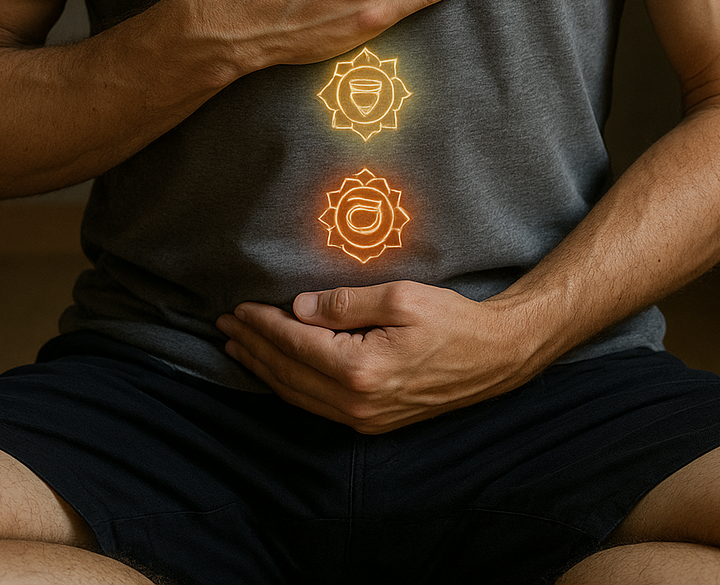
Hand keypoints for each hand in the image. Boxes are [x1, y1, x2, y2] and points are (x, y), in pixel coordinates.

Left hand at [217, 280, 535, 433]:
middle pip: (289, 374)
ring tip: (238, 349)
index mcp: (362, 368)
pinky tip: (277, 372)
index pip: (296, 345)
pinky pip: (317, 406)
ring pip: (298, 396)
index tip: (239, 307)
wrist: (495, 356)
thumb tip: (299, 308)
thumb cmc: (453, 320)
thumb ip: (346, 303)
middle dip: (253, 348)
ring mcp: (365, 418)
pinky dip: (289, 387)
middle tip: (224, 326)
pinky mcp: (373, 422)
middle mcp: (357, 402)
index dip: (263, 325)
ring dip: (264, 371)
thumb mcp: (400, 297)